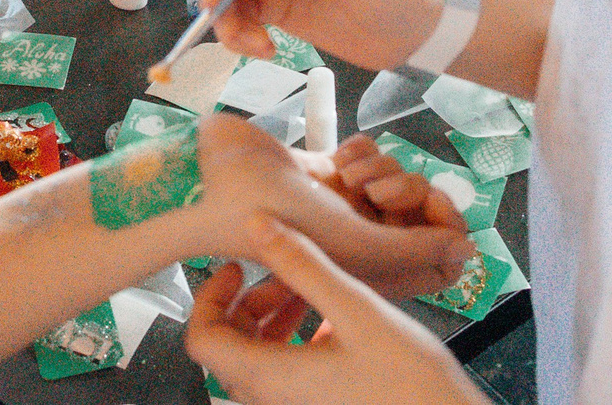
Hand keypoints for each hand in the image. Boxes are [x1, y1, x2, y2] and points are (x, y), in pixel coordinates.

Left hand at [187, 221, 488, 404]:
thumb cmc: (410, 381)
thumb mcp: (356, 310)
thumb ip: (303, 265)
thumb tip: (257, 223)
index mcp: (270, 378)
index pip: (201, 340)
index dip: (208, 298)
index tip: (237, 268)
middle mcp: (274, 400)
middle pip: (229, 349)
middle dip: (249, 304)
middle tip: (283, 275)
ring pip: (259, 361)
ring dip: (274, 321)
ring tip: (310, 291)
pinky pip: (288, 375)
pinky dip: (297, 342)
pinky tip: (334, 322)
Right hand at [191, 115, 477, 300]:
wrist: (219, 174)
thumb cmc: (277, 217)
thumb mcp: (356, 244)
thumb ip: (416, 251)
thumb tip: (468, 252)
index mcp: (373, 269)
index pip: (438, 256)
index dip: (445, 231)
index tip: (435, 211)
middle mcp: (363, 239)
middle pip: (421, 212)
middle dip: (409, 192)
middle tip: (380, 195)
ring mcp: (344, 204)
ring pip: (397, 177)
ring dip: (381, 168)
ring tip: (349, 176)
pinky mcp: (327, 170)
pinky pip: (370, 153)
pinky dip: (361, 150)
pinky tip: (337, 159)